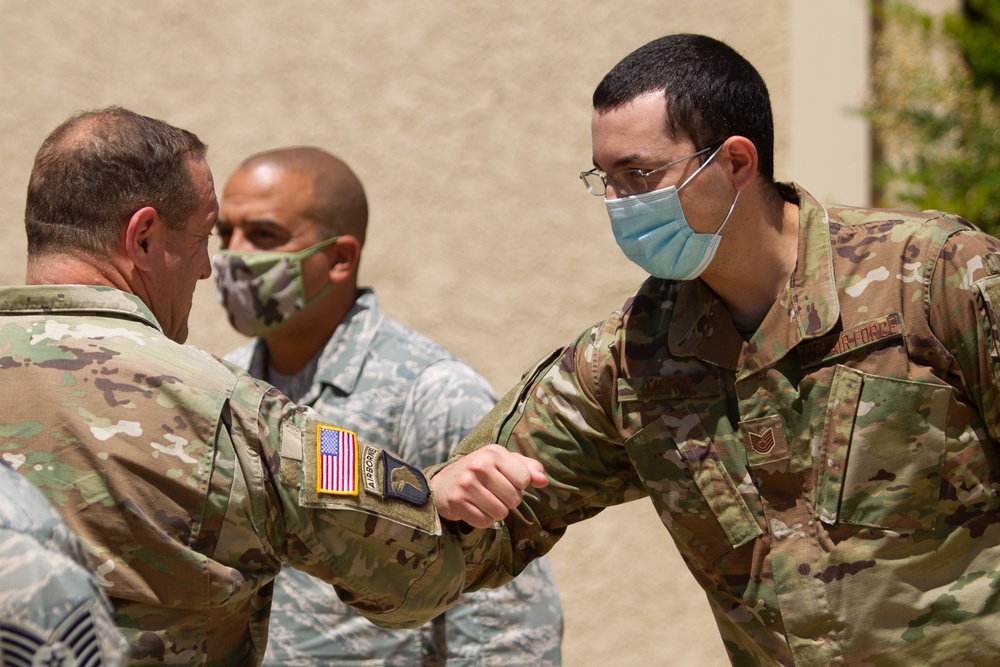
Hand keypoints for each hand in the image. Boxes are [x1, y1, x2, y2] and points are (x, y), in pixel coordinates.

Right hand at [431, 444, 547, 528]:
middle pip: (513, 498)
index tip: (507, 482)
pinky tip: (474, 508)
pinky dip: (483, 520)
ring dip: (496, 512)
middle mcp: (479, 466)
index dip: (520, 486)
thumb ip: (527, 468)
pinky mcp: (456, 502)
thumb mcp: (503, 462)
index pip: (524, 478)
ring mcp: (466, 484)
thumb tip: (544, 481)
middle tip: (494, 494)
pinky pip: (484, 522)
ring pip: (500, 512)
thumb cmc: (481, 472)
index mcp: (494, 452)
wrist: (444, 483)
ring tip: (484, 501)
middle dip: (508, 501)